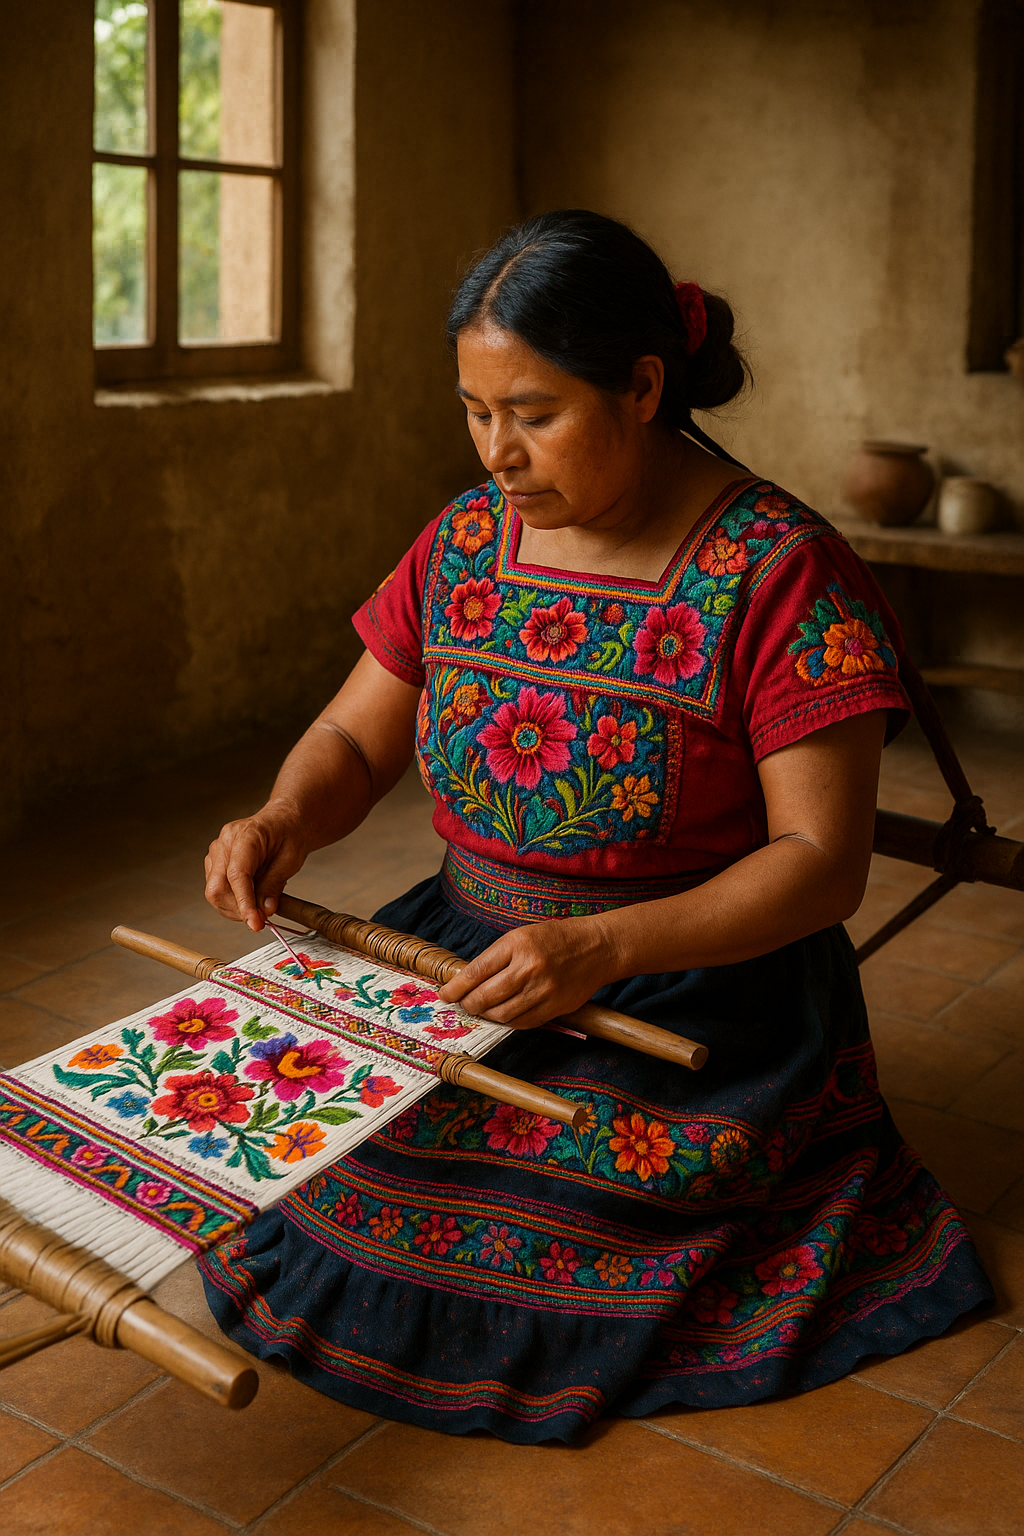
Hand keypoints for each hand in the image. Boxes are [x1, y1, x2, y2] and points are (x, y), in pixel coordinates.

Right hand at [204, 805, 307, 930]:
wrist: (284, 823)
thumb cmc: (289, 835)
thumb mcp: (291, 860)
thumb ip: (274, 885)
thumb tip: (263, 911)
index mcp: (246, 835)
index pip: (237, 875)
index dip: (244, 903)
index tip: (255, 923)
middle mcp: (225, 842)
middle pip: (217, 887)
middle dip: (238, 910)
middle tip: (259, 920)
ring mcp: (217, 851)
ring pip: (214, 891)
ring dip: (235, 908)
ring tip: (258, 908)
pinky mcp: (215, 862)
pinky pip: (216, 888)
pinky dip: (232, 901)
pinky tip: (249, 900)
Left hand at [437, 917, 618, 1028]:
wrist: (597, 947)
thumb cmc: (555, 939)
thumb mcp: (522, 936)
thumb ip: (496, 958)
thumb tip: (465, 982)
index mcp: (517, 944)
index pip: (475, 972)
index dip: (455, 988)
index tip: (445, 995)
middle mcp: (529, 968)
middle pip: (485, 997)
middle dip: (469, 1004)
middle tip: (464, 1004)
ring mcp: (543, 990)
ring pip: (502, 1015)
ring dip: (487, 1015)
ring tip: (483, 1009)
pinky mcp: (555, 1007)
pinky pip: (522, 1022)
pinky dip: (508, 1021)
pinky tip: (504, 1014)